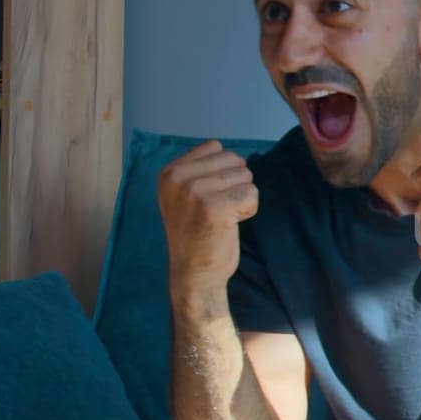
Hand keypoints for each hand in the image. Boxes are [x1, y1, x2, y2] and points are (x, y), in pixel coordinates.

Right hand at [157, 140, 258, 293]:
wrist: (193, 273)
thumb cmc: (196, 232)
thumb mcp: (184, 195)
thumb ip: (200, 170)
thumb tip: (232, 153)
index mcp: (169, 172)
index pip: (215, 146)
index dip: (222, 171)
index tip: (207, 196)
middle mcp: (177, 179)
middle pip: (233, 159)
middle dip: (235, 183)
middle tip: (217, 210)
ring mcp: (194, 192)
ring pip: (245, 176)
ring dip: (242, 198)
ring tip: (223, 217)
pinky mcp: (214, 208)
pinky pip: (252, 194)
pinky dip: (249, 209)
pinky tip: (231, 224)